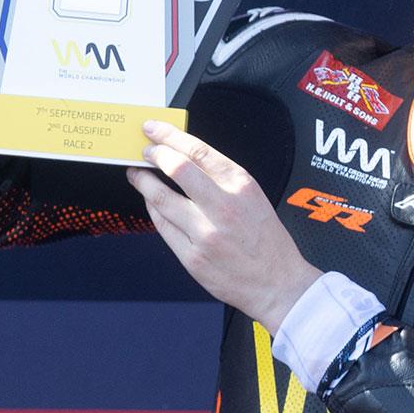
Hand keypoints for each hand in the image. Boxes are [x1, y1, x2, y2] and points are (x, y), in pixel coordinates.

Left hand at [127, 121, 322, 333]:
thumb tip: (187, 159)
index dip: (170, 136)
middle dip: (153, 155)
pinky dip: (153, 210)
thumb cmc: (267, 241)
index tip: (154, 129)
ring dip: (143, 182)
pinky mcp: (191, 257)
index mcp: (241, 186)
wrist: (277, 283)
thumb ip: (222, 179)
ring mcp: (205, 233)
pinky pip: (163, 226)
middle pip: (177, 169)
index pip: (198, 151)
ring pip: (161, 199)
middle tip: (145, 151)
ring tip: (137, 175)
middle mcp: (223, 207)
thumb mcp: (254, 198)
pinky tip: (151, 203)